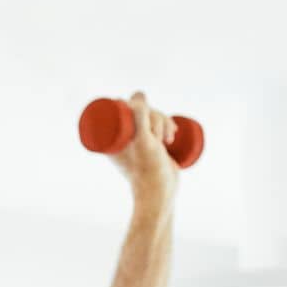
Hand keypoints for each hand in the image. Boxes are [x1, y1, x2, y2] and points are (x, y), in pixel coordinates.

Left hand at [112, 91, 178, 206]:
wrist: (159, 193)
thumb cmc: (148, 168)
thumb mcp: (144, 140)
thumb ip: (140, 117)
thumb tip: (138, 93)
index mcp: (112, 137)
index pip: (124, 108)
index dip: (140, 107)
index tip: (148, 122)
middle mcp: (123, 139)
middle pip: (141, 112)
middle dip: (157, 117)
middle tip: (159, 138)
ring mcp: (138, 143)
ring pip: (152, 119)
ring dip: (164, 123)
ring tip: (168, 140)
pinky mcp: (152, 147)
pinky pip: (159, 128)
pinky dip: (168, 127)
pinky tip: (173, 132)